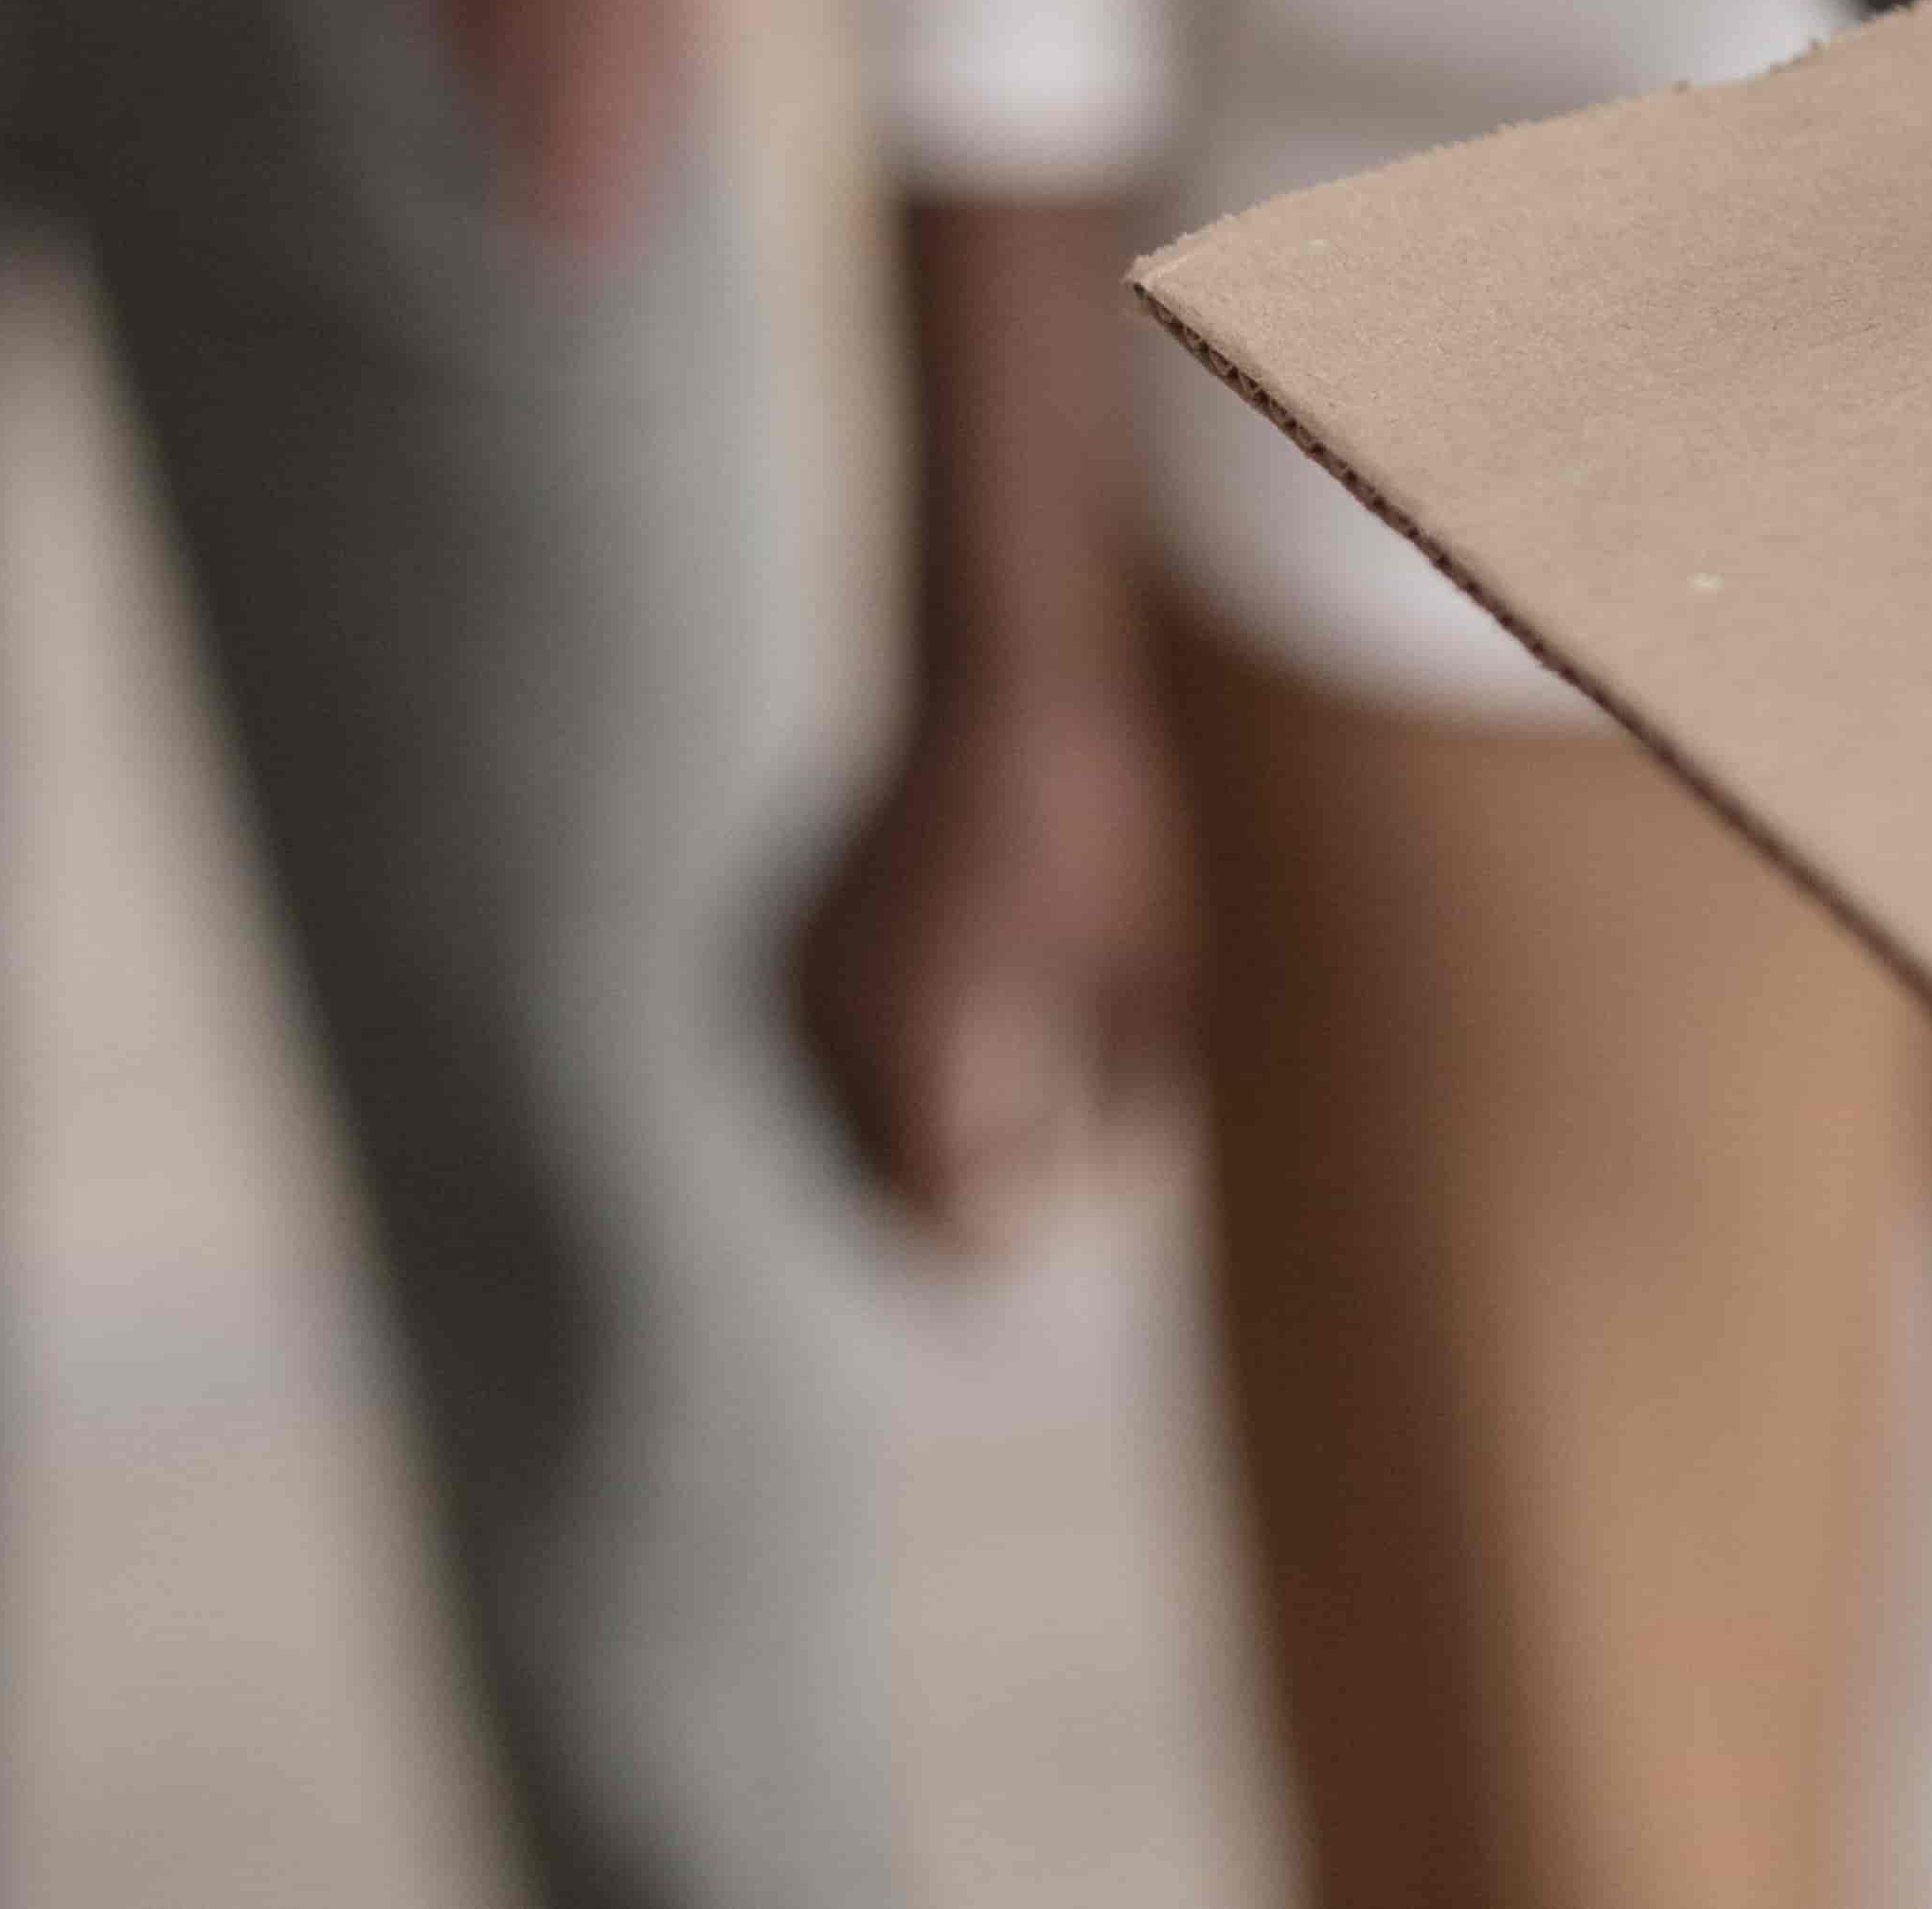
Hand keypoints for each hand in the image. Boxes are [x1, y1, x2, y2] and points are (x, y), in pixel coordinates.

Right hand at [792, 653, 1193, 1243]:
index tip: (1032, 1250)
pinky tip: (939, 1083)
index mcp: (918, 1029)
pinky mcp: (777, 945)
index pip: (931, 1194)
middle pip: (871, 1169)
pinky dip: (868, 1087)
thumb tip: (1117, 1183)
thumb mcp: (1153, 972)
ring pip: (834, 1119)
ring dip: (897, 1153)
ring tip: (985, 1168)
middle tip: (1006, 1238)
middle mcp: (832, 1011)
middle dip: (936, 1208)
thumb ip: (1135, 1092)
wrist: (1012, 681)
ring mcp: (791, 976)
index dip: (982, 1239)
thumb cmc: (1108, 830)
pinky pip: (818, 1057)